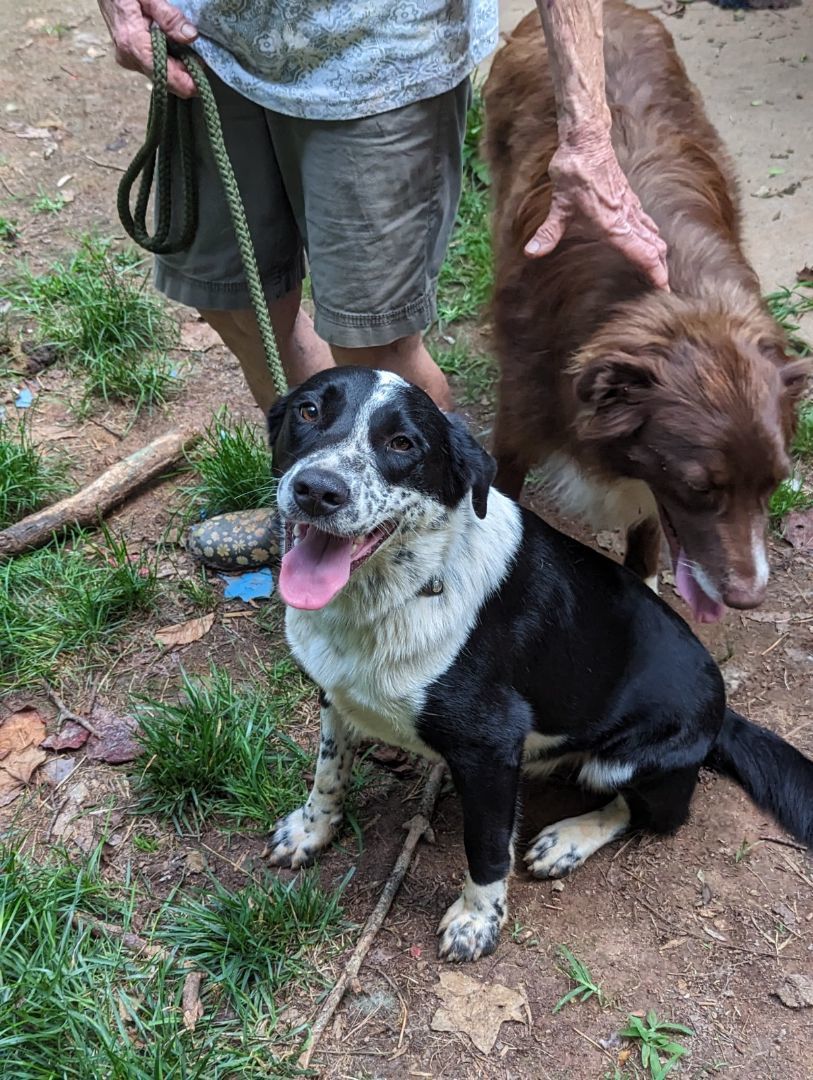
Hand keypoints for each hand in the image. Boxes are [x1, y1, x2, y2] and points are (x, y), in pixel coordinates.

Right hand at [97, 0, 198, 97]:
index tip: (204, 77)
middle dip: (185, 73)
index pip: (165, 76)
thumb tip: (191, 36)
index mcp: (132, 44)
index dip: (187, 82)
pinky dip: (168, 62)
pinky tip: (174, 47)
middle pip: (165, 81)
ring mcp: (128, 60)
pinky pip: (155, 68)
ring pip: (161, 76)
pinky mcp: (130, 58)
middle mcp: (129, 58)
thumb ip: (169, 16)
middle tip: (199, 57)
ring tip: (187, 48)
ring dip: (177, 67)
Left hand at [524, 136, 668, 290]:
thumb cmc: (575, 171)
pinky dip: (651, 235)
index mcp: (614, 224)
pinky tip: (647, 238)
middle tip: (664, 287)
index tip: (665, 289)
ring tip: (659, 267)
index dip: (655, 273)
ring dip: (658, 252)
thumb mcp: (560, 206)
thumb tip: (532, 252)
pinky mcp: (628, 197)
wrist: (587, 140)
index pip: (642, 254)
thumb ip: (548, 232)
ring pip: (653, 234)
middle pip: (654, 247)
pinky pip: (645, 221)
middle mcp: (627, 217)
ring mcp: (630, 206)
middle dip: (661, 268)